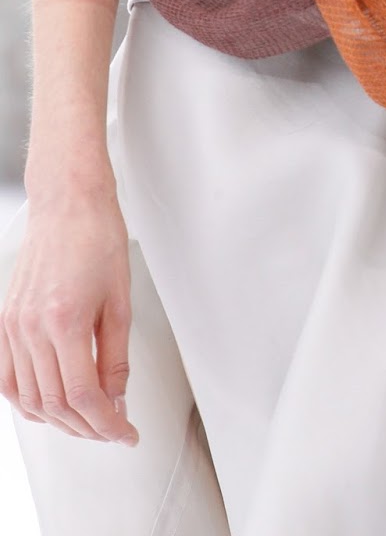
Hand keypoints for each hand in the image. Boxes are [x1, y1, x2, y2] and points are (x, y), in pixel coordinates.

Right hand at [0, 180, 138, 444]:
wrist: (67, 202)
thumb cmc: (97, 237)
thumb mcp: (120, 300)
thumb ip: (116, 357)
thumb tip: (117, 398)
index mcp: (66, 321)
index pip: (83, 398)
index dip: (107, 425)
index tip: (125, 432)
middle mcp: (32, 329)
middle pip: (56, 405)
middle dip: (88, 427)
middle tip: (113, 428)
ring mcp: (13, 327)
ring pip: (30, 399)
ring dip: (60, 420)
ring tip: (88, 420)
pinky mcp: (5, 321)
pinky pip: (9, 379)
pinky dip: (28, 402)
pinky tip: (49, 405)